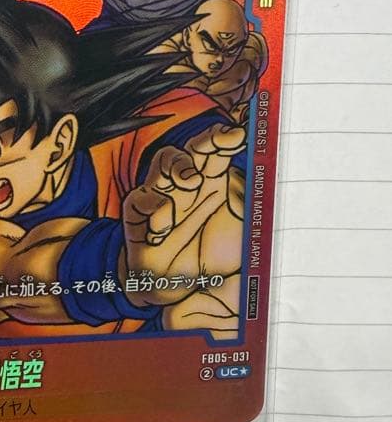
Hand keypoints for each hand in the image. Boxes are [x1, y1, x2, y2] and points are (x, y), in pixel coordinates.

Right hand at [122, 123, 245, 295]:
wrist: (178, 290)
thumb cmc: (210, 260)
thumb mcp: (242, 237)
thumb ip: (255, 215)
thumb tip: (283, 195)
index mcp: (212, 183)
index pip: (218, 149)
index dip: (228, 136)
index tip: (245, 132)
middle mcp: (187, 185)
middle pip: (194, 147)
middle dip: (210, 139)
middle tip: (228, 140)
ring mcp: (162, 196)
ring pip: (164, 160)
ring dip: (179, 165)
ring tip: (192, 181)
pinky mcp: (138, 216)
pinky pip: (141, 199)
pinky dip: (154, 208)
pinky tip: (164, 227)